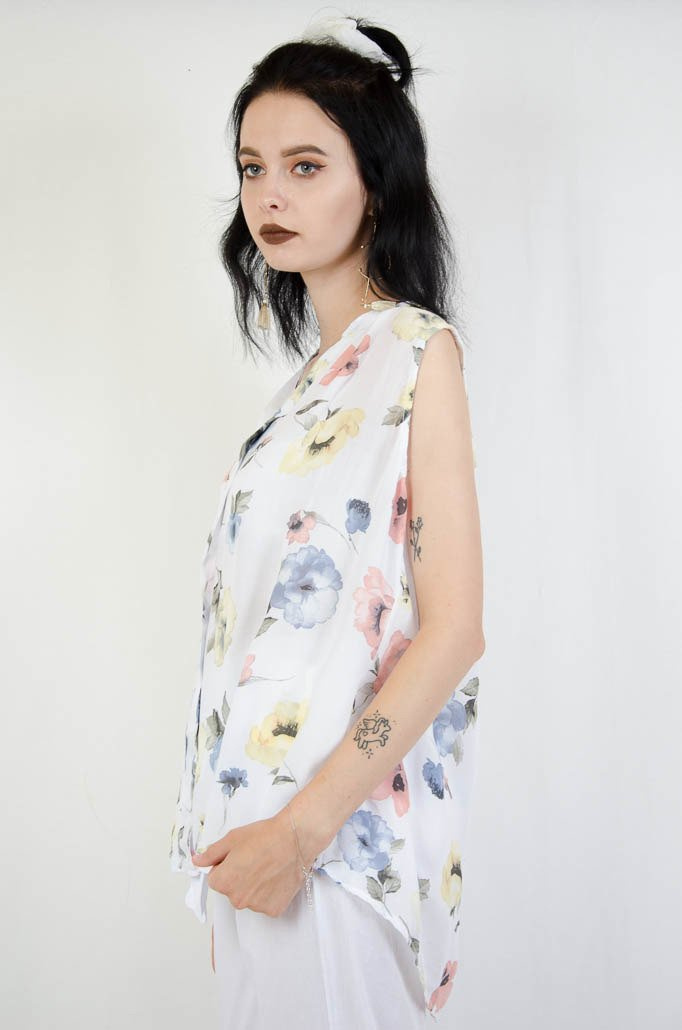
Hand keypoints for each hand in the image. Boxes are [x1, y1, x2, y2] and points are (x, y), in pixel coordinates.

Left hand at [191, 809, 311, 917]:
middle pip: (232, 890)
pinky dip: (270, 894)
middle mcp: (238, 899)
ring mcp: (257, 906)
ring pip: (249, 897)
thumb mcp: (232, 838)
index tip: (239, 857)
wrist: (295, 840)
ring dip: (255, 887)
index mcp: (224, 882)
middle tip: (255, 860)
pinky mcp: (274, 909)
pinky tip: (277, 877)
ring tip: (268, 867)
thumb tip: (197, 861)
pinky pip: (265, 903)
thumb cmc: (265, 836)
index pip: (215, 879)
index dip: (226, 866)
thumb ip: (211, 854)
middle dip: (239, 878)